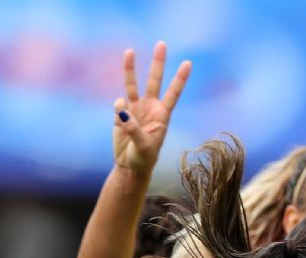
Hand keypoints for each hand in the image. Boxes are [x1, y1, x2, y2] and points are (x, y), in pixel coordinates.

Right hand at [113, 41, 190, 174]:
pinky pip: (118, 105)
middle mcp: (151, 108)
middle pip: (155, 80)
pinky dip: (117, 109)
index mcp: (163, 115)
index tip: (188, 62)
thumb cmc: (144, 158)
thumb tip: (121, 108)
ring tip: (129, 51)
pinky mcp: (121, 114)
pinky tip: (120, 121)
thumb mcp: (143, 145)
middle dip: (158, 63)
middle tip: (162, 44)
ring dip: (130, 68)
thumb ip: (133, 127)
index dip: (180, 78)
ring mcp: (136, 109)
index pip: (173, 93)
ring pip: (133, 84)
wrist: (130, 165)